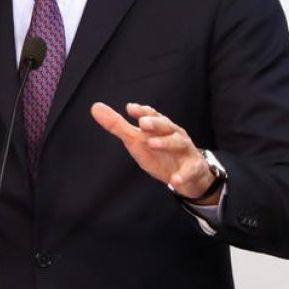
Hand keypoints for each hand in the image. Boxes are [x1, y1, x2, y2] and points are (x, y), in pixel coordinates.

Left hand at [90, 102, 218, 204]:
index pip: (152, 115)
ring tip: (152, 144)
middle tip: (142, 124)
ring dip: (165, 142)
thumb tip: (95, 107)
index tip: (130, 108)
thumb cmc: (160, 153)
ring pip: (178, 142)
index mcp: (160, 126)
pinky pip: (189, 170)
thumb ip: (117, 125)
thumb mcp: (137, 140)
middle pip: (166, 125)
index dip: (142, 111)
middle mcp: (174, 134)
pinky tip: (174, 181)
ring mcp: (185, 150)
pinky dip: (183, 175)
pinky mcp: (193, 167)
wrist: (187, 175)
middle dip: (155, 123)